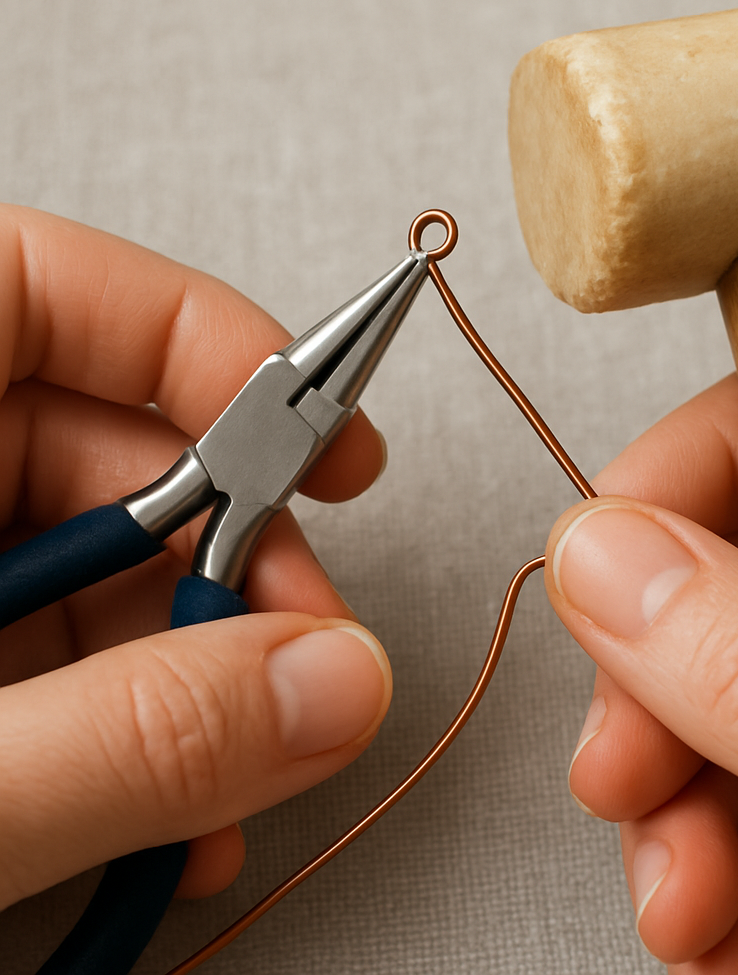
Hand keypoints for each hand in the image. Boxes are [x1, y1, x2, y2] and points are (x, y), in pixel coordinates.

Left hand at [0, 206, 391, 907]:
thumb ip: (135, 739)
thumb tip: (340, 689)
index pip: (39, 286)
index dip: (202, 340)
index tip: (319, 436)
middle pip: (105, 443)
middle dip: (235, 561)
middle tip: (305, 655)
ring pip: (102, 566)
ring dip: (198, 669)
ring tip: (236, 780)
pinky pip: (59, 650)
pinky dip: (133, 723)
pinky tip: (170, 809)